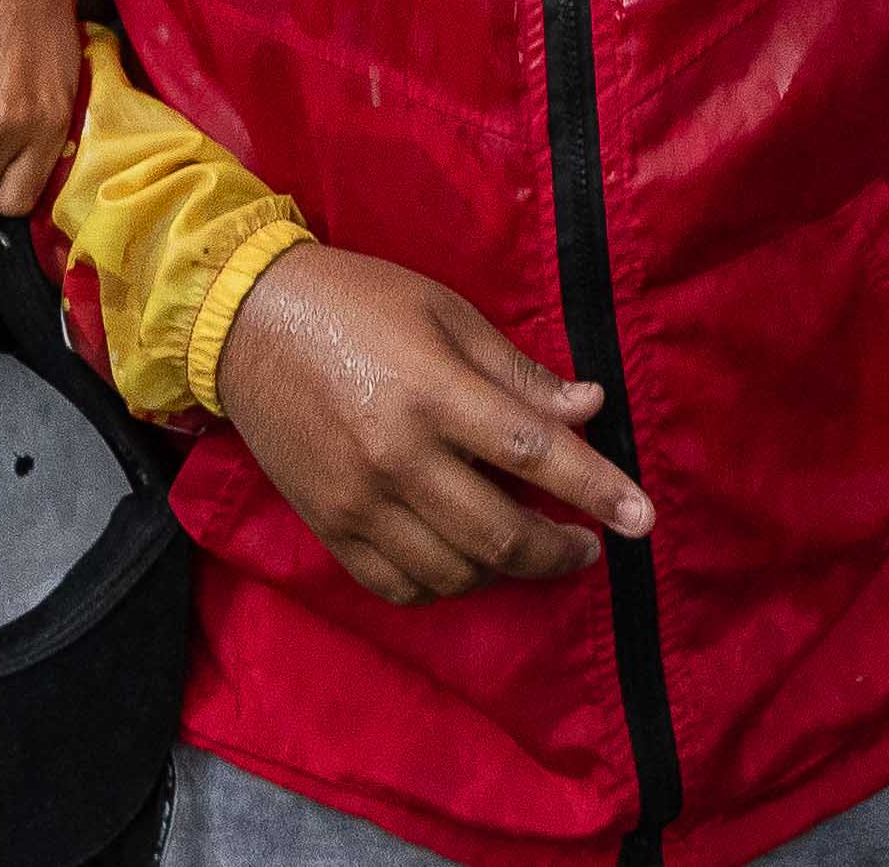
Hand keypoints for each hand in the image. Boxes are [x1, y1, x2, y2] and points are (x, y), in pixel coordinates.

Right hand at [209, 243, 655, 605]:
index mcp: (433, 392)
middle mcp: (398, 458)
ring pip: (456, 572)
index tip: (643, 520)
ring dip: (506, 570)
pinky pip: (401, 586)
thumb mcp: (445, 313)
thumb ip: (517, 372)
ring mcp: (360, 502)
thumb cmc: (357, 302)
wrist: (245, 324)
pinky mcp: (330, 527)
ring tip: (526, 545)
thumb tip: (589, 407)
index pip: (534, 455)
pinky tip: (465, 560)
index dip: (598, 490)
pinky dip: (445, 585)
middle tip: (589, 545)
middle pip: (502, 535)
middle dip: (561, 551)